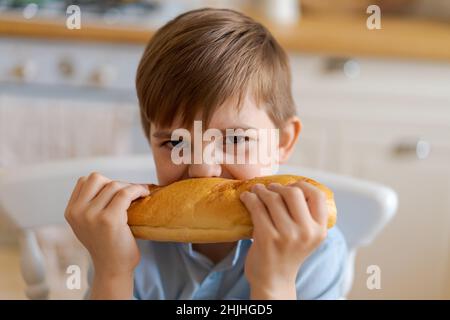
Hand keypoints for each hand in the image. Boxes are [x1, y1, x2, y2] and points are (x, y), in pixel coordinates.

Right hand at [64, 173, 148, 279]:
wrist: (114, 268)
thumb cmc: (108, 245)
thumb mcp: (89, 223)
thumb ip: (90, 204)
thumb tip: (110, 182)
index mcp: (71, 211)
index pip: (85, 181)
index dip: (104, 182)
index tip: (118, 191)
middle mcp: (78, 212)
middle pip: (97, 178)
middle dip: (116, 183)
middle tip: (129, 193)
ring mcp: (92, 215)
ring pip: (114, 185)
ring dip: (130, 187)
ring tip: (139, 195)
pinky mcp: (109, 219)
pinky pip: (125, 193)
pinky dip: (138, 190)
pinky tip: (144, 194)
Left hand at [239, 180, 328, 298]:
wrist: (273, 280)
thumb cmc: (287, 254)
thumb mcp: (306, 237)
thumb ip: (305, 216)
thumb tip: (293, 185)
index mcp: (319, 230)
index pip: (317, 196)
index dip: (302, 185)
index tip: (290, 185)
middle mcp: (306, 232)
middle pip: (293, 193)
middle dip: (278, 187)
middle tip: (269, 188)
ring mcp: (287, 235)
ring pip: (273, 198)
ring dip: (261, 190)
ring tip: (256, 191)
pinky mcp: (267, 237)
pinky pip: (257, 207)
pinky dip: (249, 199)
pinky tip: (246, 198)